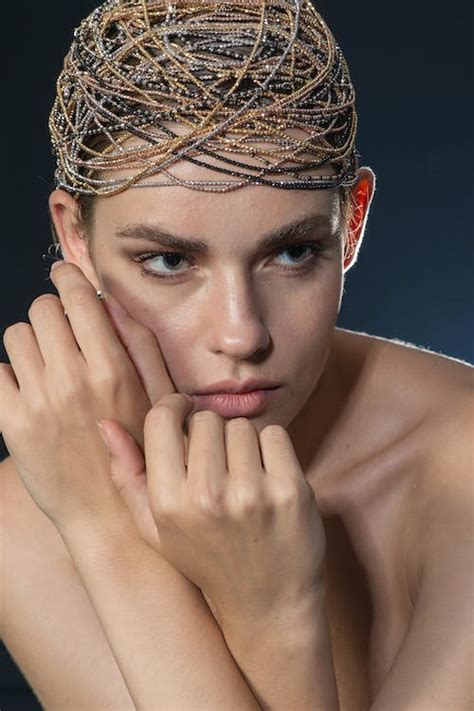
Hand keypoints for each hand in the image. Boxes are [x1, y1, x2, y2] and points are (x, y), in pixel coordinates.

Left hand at [0, 261, 176, 532]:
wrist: (110, 514)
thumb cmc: (142, 452)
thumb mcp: (161, 397)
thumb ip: (140, 345)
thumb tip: (111, 304)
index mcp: (112, 368)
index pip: (78, 298)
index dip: (67, 278)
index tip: (63, 275)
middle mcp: (72, 380)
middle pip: (42, 310)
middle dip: (51, 312)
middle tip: (61, 329)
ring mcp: (38, 402)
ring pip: (16, 336)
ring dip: (31, 341)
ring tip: (47, 362)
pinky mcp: (12, 424)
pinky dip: (10, 374)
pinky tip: (30, 388)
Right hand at [98, 393, 326, 632]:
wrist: (268, 603)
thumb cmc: (207, 559)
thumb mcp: (155, 528)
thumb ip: (128, 476)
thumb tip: (106, 423)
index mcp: (168, 504)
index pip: (162, 420)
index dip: (173, 406)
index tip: (183, 410)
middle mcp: (208, 497)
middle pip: (206, 420)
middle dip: (211, 434)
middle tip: (218, 464)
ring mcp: (252, 493)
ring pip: (241, 426)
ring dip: (242, 443)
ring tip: (243, 477)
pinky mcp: (291, 490)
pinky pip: (275, 435)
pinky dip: (272, 449)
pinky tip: (268, 478)